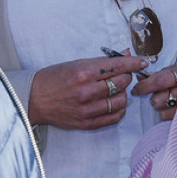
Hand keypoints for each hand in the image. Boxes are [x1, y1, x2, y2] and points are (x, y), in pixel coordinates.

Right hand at [28, 54, 148, 129]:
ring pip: (121, 101)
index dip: (134, 63)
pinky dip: (119, 110)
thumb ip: (102, 61)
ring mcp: (87, 109)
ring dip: (123, 94)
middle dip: (126, 77)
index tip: (142, 62)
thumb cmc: (53, 78)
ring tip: (114, 90)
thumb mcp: (76, 63)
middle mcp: (87, 91)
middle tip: (121, 75)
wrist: (33, 99)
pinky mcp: (86, 123)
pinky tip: (113, 103)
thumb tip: (125, 54)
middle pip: (122, 83)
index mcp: (83, 72)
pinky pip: (113, 117)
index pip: (118, 66)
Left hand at [131, 60, 176, 120]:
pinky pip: (169, 118)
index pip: (159, 81)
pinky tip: (173, 105)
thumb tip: (139, 78)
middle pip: (158, 100)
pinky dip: (167, 112)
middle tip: (158, 93)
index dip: (144, 86)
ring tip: (168, 99)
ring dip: (161, 106)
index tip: (135, 89)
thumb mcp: (176, 68)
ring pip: (162, 112)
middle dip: (154, 97)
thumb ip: (158, 74)